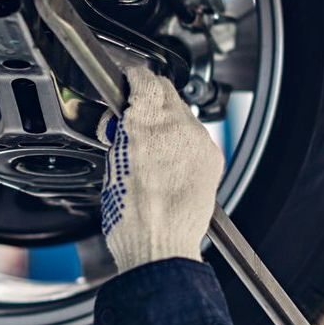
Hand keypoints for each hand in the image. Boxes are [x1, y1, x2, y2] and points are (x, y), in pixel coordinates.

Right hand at [100, 65, 224, 273]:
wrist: (161, 246)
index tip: (128, 81)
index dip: (133, 78)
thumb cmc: (132, 217)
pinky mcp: (212, 157)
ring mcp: (198, 141)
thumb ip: (121, 133)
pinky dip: (183, 140)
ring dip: (167, 120)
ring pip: (183, 113)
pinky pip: (197, 136)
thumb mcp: (111, 164)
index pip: (144, 78)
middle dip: (149, 98)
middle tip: (134, 116)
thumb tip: (123, 121)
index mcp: (145, 124)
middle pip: (167, 91)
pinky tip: (170, 160)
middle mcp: (177, 127)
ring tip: (151, 146)